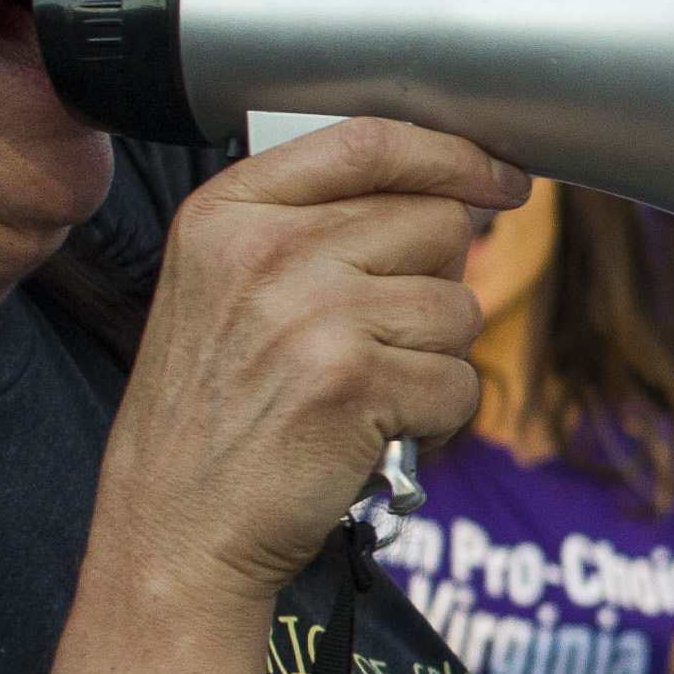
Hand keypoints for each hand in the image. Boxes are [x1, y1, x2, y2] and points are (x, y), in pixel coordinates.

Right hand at [94, 118, 525, 606]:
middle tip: (377, 341)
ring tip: (360, 396)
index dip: (453, 155)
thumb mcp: (223, 288)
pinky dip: (433, 421)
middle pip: (435, 222)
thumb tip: (452, 195)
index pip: (369, 142)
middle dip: (432, 285)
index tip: (499, 179)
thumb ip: (312, 228)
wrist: (173, 530)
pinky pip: (459, 382)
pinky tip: (370, 435)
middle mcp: (269, 250)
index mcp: (229, 213)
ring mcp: (315, 314)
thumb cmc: (212, 417)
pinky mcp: (357, 384)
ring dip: (432, 361)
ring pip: (458, 307)